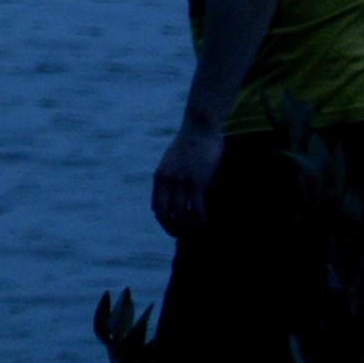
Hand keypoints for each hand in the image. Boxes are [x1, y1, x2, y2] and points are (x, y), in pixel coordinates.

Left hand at [152, 121, 225, 235]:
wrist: (200, 127)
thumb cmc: (190, 144)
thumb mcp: (174, 162)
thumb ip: (173, 177)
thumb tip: (178, 192)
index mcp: (160, 178)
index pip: (157, 209)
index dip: (166, 223)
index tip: (177, 229)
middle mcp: (167, 181)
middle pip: (165, 215)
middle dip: (175, 229)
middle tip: (188, 235)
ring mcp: (181, 182)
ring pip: (181, 215)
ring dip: (190, 228)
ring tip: (200, 231)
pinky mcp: (197, 181)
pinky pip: (196, 209)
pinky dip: (200, 221)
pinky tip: (206, 224)